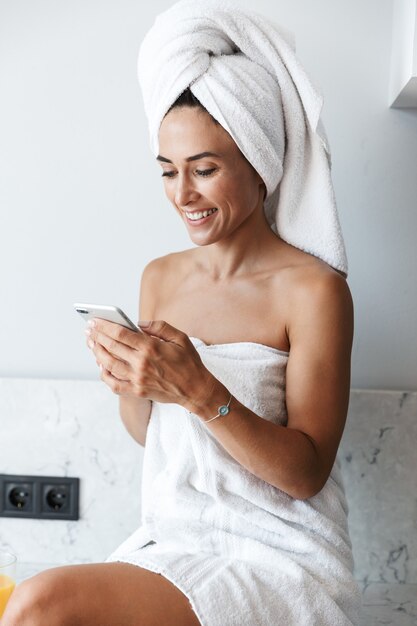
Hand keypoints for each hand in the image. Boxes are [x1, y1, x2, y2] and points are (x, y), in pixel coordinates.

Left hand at [85, 319, 215, 408]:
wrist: (196, 390)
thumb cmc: (189, 362)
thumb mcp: (180, 337)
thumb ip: (159, 327)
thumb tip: (138, 324)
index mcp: (151, 348)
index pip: (120, 334)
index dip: (104, 326)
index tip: (94, 321)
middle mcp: (141, 364)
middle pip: (111, 347)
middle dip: (97, 336)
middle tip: (88, 329)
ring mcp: (137, 379)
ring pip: (108, 364)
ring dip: (97, 353)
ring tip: (92, 344)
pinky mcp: (137, 391)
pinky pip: (114, 383)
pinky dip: (104, 374)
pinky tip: (101, 366)